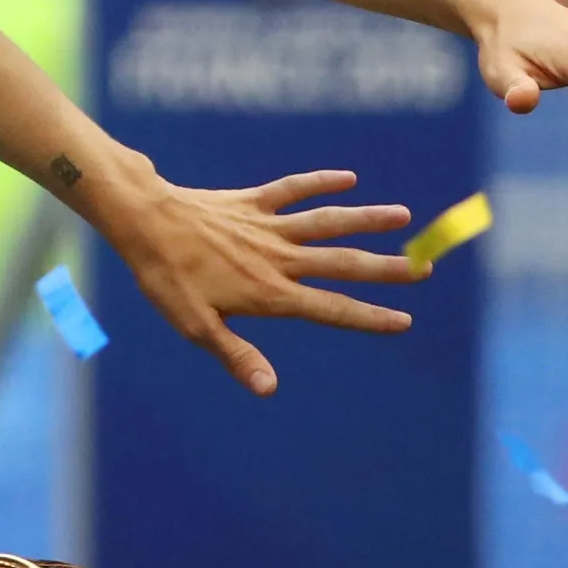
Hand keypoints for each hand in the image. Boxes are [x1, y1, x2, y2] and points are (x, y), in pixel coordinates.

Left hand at [95, 163, 417, 395]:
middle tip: (425, 268)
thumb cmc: (167, 277)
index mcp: (270, 293)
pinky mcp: (251, 201)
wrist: (143, 220)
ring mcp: (267, 226)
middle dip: (385, 268)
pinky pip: (292, 189)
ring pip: (327, 221)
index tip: (405, 321)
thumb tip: (270, 389)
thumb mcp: (196, 326)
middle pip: (342, 264)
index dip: (370, 317)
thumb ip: (237, 355)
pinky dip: (319, 182)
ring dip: (366, 218)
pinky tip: (348, 177)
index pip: (332, 309)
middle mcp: (278, 258)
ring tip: (403, 215)